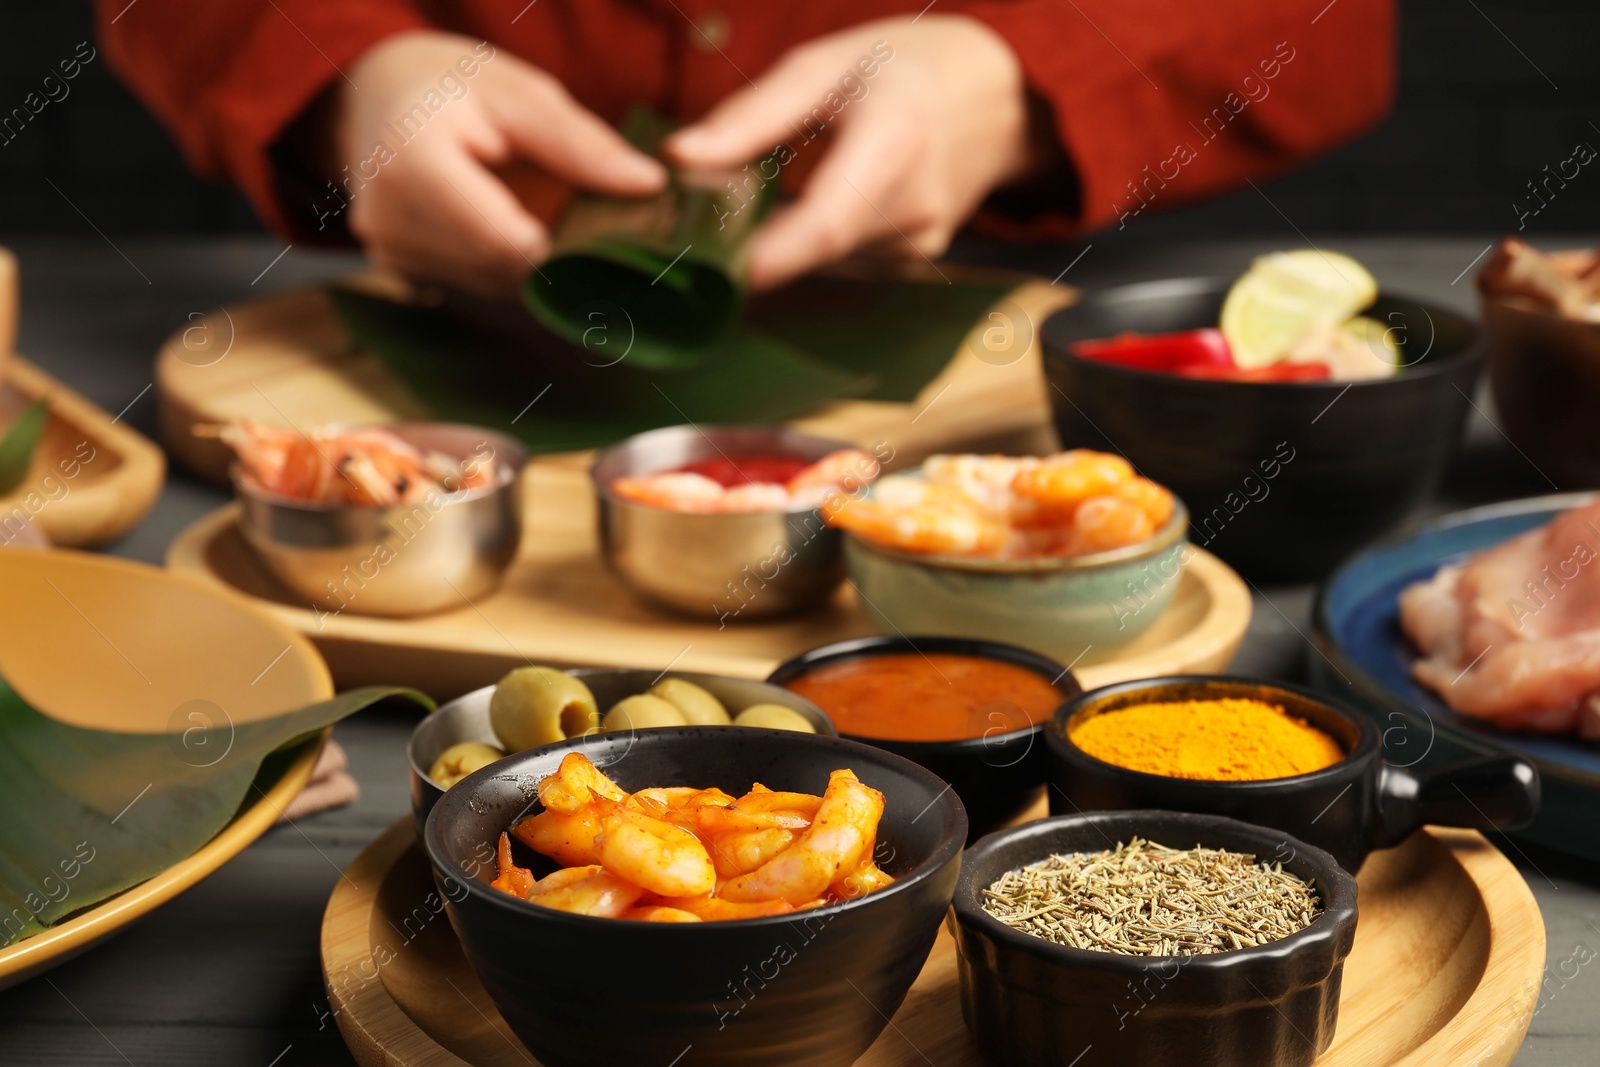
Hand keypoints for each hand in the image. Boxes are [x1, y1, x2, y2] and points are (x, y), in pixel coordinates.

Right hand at [335, 31, 665, 296]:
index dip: (560, 248)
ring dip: (529, 267)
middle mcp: (387, 216)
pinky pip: (471, 289)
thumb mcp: (520, 92)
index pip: (504, 242)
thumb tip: (649, 184)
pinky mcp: (397, 270)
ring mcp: (387, 250)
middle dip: (552, 257)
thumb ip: (581, 143)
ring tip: (539, 216)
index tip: (599, 234)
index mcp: (413, 160)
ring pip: (490, 288)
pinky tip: (510, 232)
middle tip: (579, 221)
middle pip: (500, 271)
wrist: (375, 96)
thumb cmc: (454, 86)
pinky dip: (502, 270)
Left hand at [666, 15, 1033, 289]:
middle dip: (752, 243)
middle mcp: (913, 207)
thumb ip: (751, 117)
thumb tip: (679, 159)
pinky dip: (813, 241)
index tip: (706, 265)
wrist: (996, 98)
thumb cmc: (902, 68)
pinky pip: (843, 260)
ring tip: (766, 194)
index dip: (765, 257)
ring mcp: (919, 244)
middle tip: (702, 220)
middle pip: (812, 250)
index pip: (824, 225)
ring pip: (823, 260)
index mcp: (892, 143)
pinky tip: (815, 202)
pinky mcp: (914, 261)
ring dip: (783, 240)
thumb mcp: (824, 66)